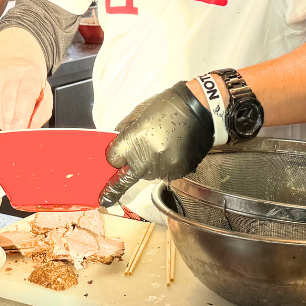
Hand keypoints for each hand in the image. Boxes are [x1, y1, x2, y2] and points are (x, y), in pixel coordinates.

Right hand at [0, 63, 52, 129]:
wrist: (22, 75)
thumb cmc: (35, 91)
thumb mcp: (45, 102)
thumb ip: (39, 116)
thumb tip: (28, 129)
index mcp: (31, 75)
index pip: (25, 94)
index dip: (21, 114)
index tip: (18, 129)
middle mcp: (13, 73)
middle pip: (8, 101)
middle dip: (10, 122)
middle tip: (15, 132)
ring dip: (2, 122)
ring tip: (10, 125)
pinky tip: (2, 119)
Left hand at [98, 82, 213, 206]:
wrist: (200, 109)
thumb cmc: (166, 106)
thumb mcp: (139, 113)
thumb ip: (125, 131)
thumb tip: (116, 146)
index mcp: (134, 140)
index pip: (113, 160)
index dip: (112, 158)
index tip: (113, 160)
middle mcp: (146, 158)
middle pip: (127, 177)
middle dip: (119, 181)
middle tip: (105, 199)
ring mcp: (164, 168)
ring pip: (147, 176)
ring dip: (146, 168)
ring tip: (157, 150)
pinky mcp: (178, 172)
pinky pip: (164, 175)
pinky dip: (163, 167)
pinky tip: (170, 152)